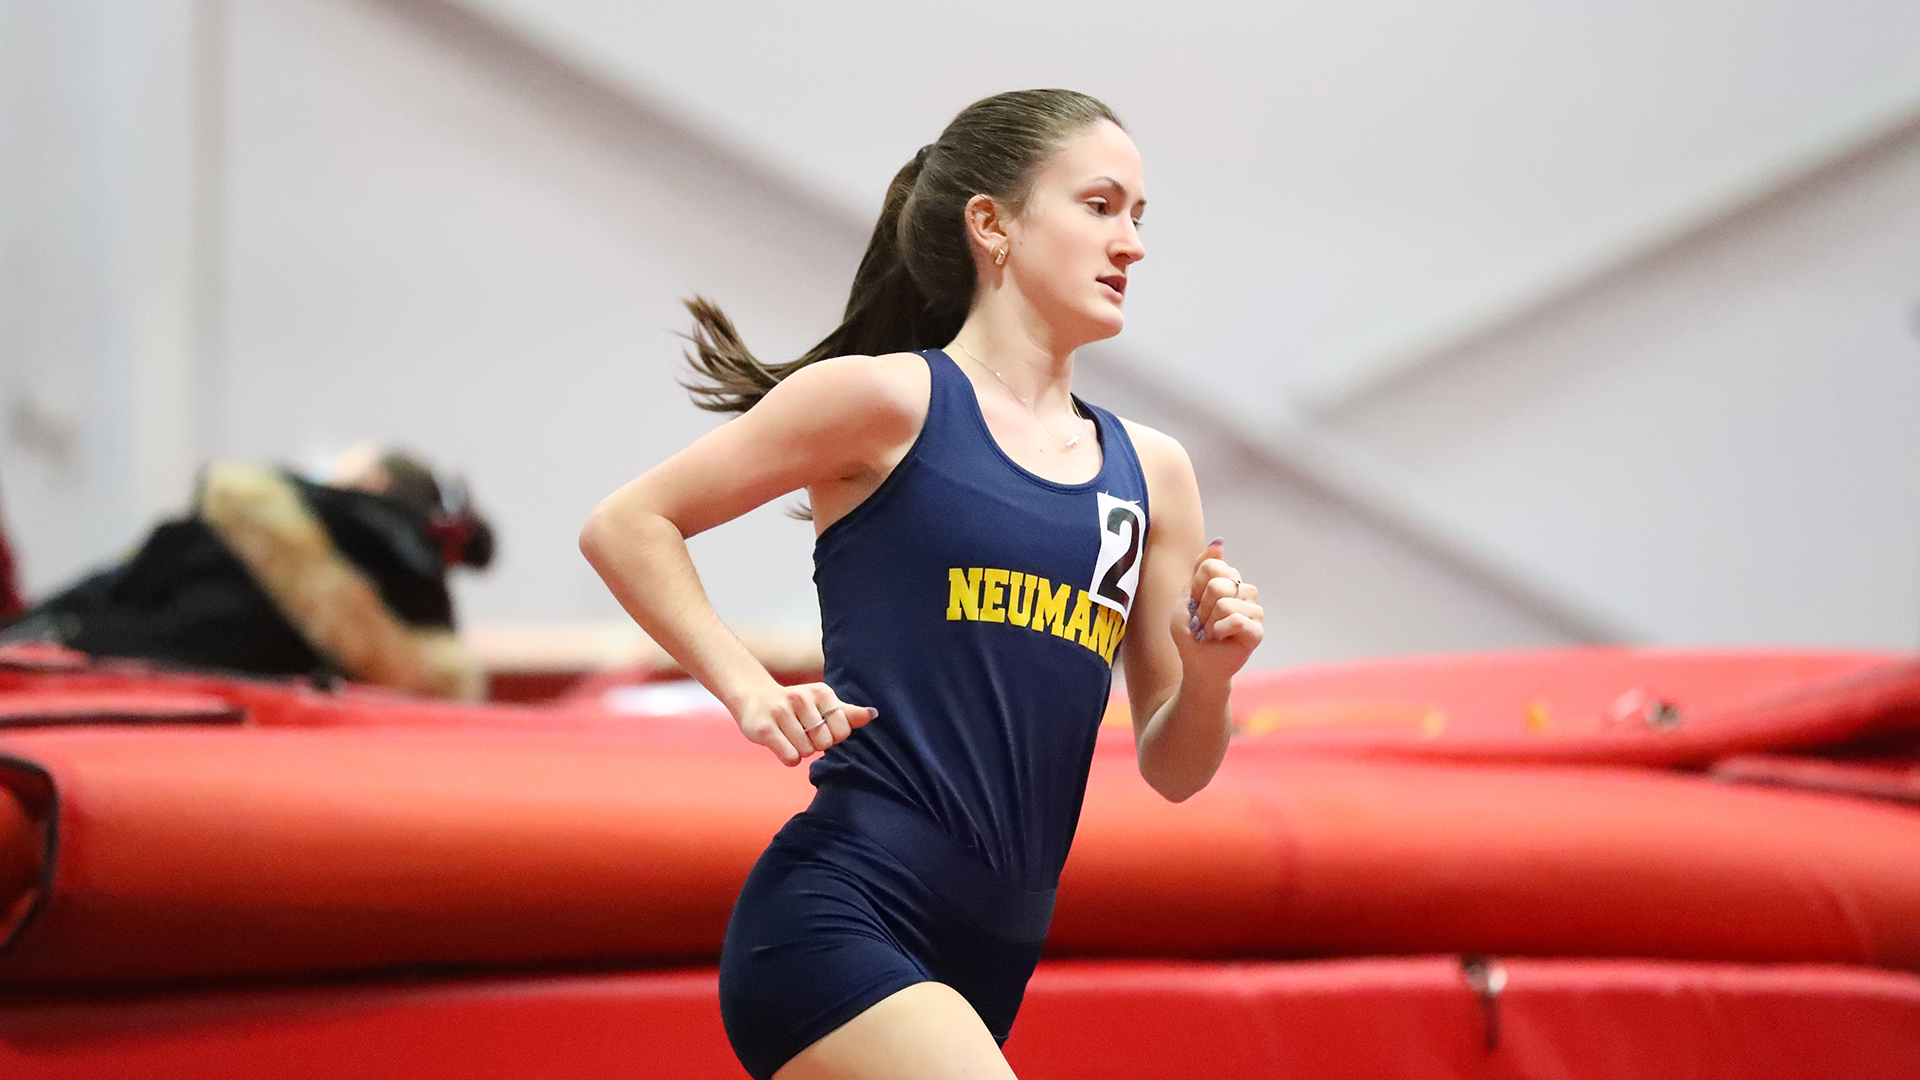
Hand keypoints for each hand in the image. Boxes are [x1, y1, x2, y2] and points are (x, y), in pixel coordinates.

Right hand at [732, 682, 877, 766]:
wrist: (754, 698)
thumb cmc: (795, 705)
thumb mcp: (822, 703)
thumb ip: (847, 712)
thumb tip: (873, 715)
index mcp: (821, 692)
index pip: (843, 731)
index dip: (833, 737)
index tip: (821, 728)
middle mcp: (801, 698)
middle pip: (824, 743)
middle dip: (815, 744)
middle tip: (803, 732)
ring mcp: (781, 712)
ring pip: (807, 751)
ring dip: (800, 750)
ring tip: (790, 735)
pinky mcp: (765, 729)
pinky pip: (790, 757)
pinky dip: (789, 758)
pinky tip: (782, 744)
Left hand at [1173, 539, 1262, 682]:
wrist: (1196, 663)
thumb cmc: (1190, 632)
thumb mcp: (1186, 596)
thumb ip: (1200, 568)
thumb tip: (1219, 541)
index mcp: (1228, 579)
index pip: (1212, 566)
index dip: (1195, 588)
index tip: (1193, 604)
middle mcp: (1244, 591)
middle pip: (1218, 585)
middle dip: (1201, 608)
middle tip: (1201, 623)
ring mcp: (1253, 610)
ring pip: (1225, 604)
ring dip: (1208, 622)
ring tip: (1210, 632)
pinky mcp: (1257, 630)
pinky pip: (1237, 620)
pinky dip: (1219, 631)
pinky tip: (1220, 638)